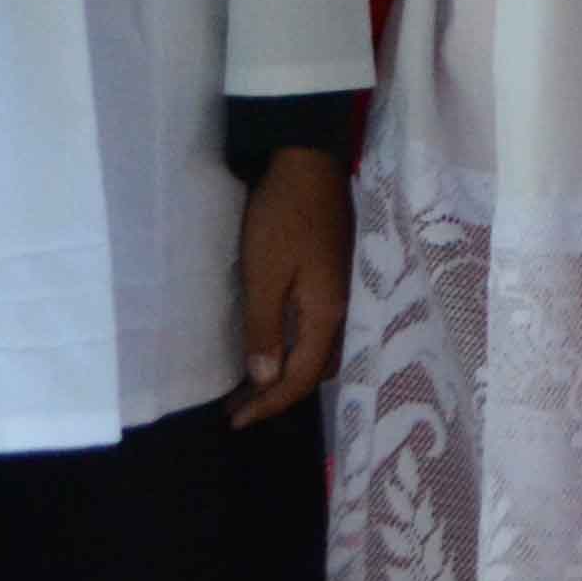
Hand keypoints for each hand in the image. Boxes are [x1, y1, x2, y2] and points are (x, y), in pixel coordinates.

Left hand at [230, 145, 354, 426]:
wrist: (307, 159)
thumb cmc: (282, 216)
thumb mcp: (264, 275)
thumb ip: (264, 330)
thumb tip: (266, 381)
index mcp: (329, 313)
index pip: (302, 377)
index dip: (269, 404)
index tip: (236, 421)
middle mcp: (345, 308)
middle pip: (318, 370)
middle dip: (281, 394)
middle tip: (241, 406)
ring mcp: (345, 290)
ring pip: (321, 350)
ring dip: (289, 372)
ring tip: (252, 383)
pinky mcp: (336, 275)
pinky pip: (320, 329)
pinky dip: (297, 348)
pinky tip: (276, 343)